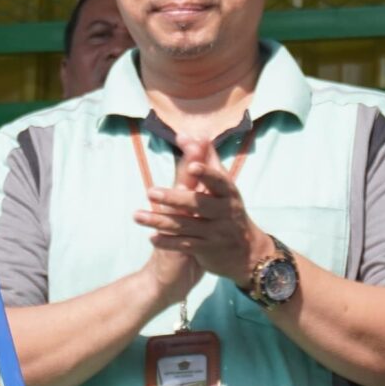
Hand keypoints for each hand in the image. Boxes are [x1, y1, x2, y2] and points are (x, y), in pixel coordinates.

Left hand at [136, 134, 274, 289]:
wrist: (247, 251)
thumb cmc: (228, 207)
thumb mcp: (223, 184)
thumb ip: (205, 158)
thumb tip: (185, 134)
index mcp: (228, 192)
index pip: (218, 181)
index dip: (206, 173)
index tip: (192, 166)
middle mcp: (225, 212)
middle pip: (198, 204)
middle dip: (174, 199)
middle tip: (150, 192)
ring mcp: (217, 232)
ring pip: (185, 226)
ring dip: (160, 221)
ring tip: (137, 215)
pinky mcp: (208, 250)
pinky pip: (185, 245)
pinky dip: (168, 242)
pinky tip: (151, 238)